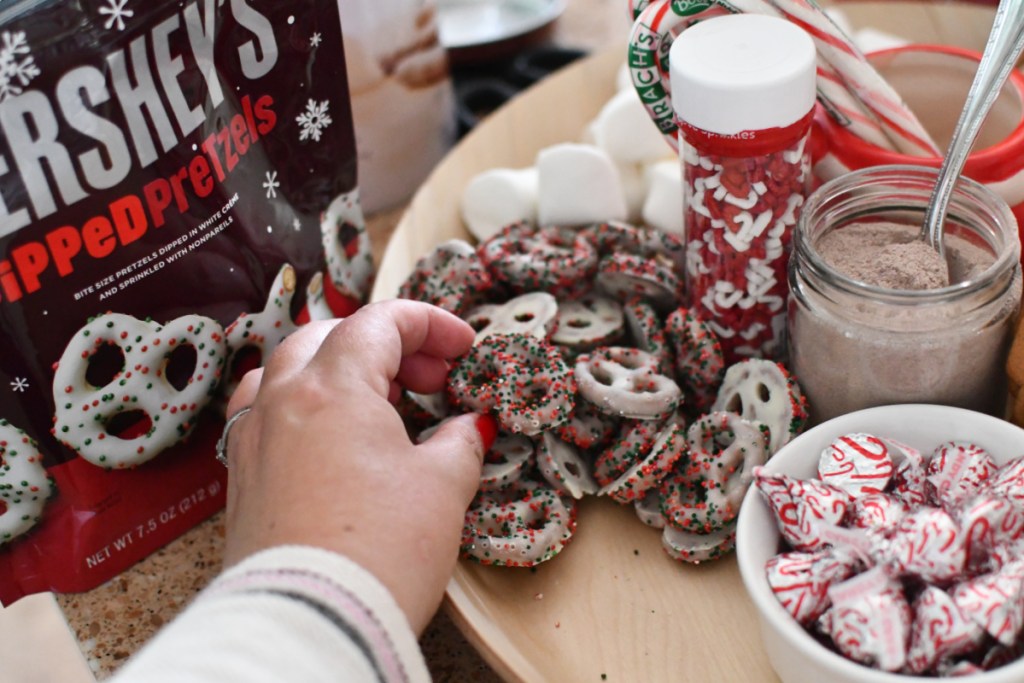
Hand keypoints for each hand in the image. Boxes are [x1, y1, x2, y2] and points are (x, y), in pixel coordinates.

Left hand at [221, 299, 488, 632]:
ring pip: (287, 371)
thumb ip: (458, 443)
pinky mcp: (241, 480)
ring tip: (374, 399)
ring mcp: (254, 440)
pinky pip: (266, 415)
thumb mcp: (442, 488)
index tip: (461, 345)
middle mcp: (282, 402)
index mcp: (332, 388)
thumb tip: (466, 428)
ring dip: (335, 369)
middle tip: (428, 378)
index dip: (429, 324)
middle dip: (384, 345)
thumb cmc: (378, 551)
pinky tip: (329, 438)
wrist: (310, 623)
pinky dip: (303, 406)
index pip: (379, 323)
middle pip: (328, 337)